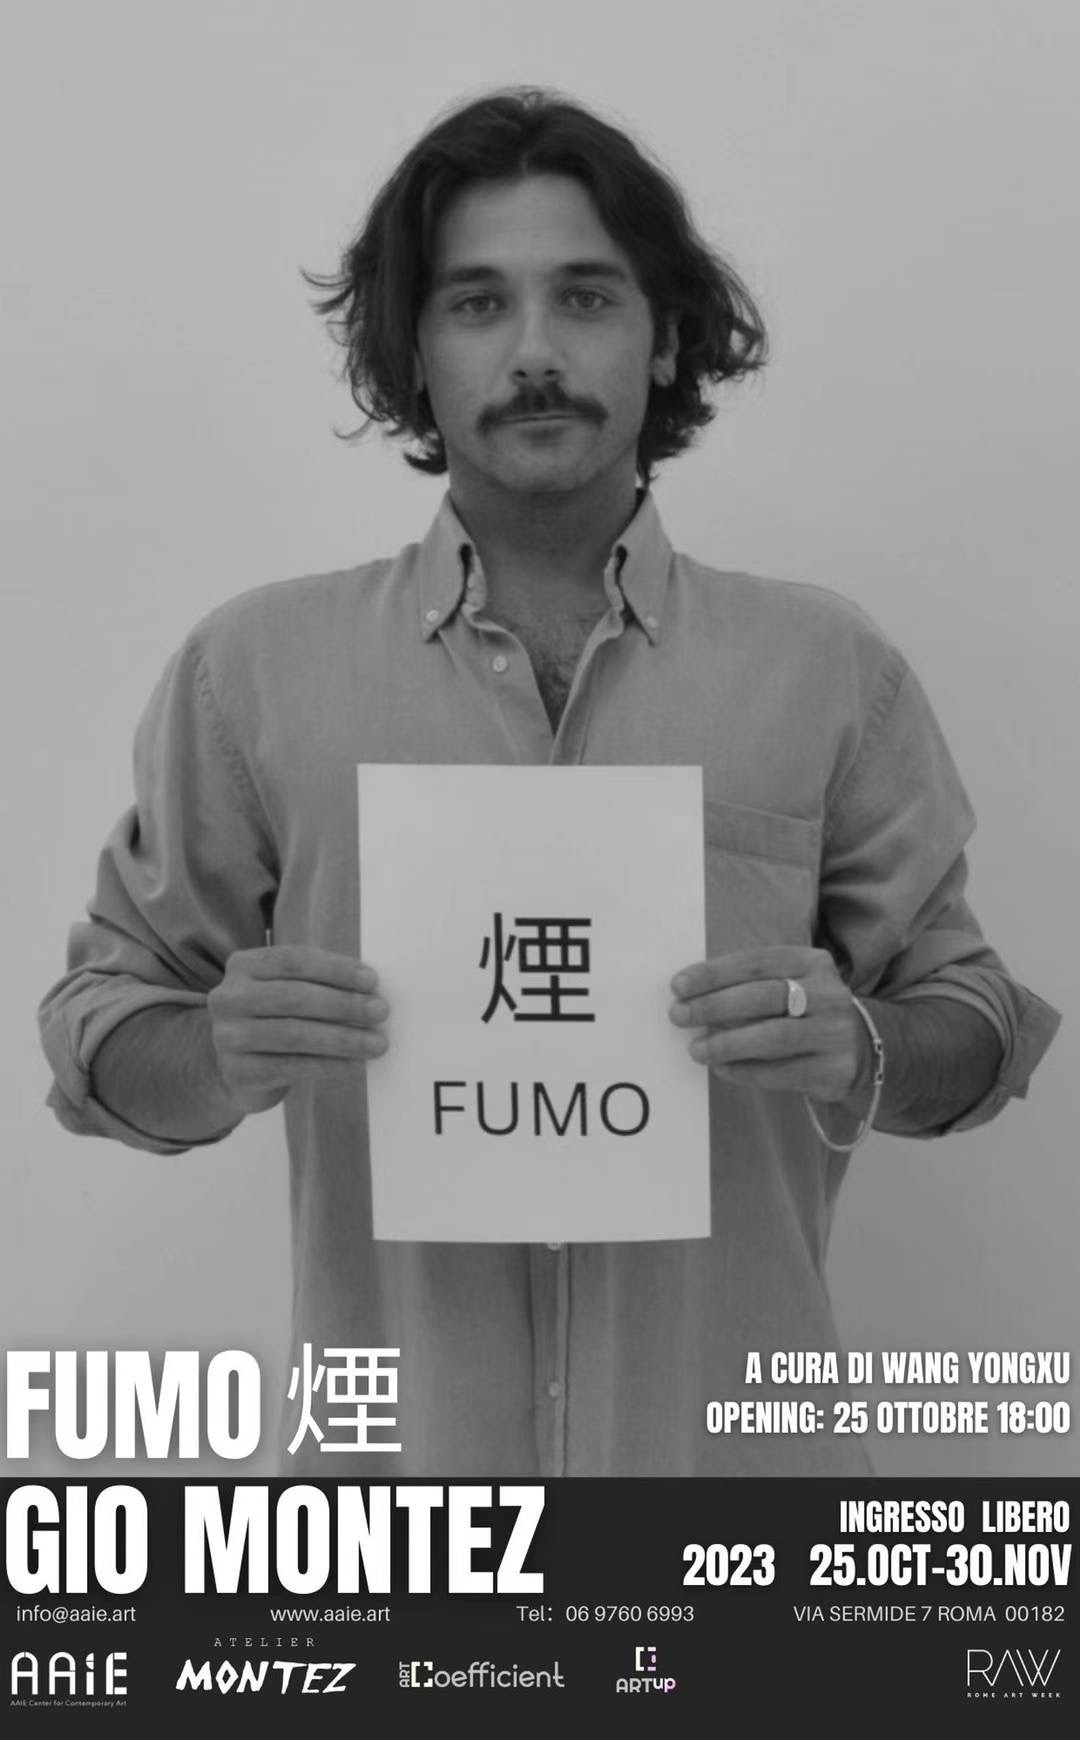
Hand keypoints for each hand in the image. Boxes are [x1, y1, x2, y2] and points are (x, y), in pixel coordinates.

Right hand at [206, 945, 388, 1115]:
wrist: (235, 1070)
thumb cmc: (274, 1022)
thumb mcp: (284, 992)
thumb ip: (316, 983)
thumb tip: (371, 990)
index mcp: (243, 966)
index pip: (293, 960)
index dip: (335, 969)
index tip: (372, 980)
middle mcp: (229, 998)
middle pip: (294, 997)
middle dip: (344, 1004)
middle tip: (381, 1012)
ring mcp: (228, 1037)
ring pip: (294, 1034)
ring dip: (343, 1038)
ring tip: (377, 1043)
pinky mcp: (238, 1073)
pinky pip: (291, 1067)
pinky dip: (328, 1066)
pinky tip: (354, 1065)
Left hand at [669, 945, 867, 1107]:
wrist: (862, 1049)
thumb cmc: (806, 1012)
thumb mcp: (789, 984)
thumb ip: (750, 984)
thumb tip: (690, 995)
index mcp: (812, 963)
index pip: (757, 961)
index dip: (715, 973)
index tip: (678, 986)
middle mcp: (829, 993)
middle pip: (763, 996)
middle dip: (714, 1006)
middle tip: (679, 1015)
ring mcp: (835, 1032)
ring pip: (774, 1036)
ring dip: (727, 1043)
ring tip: (696, 1049)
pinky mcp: (835, 1069)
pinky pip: (783, 1072)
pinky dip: (746, 1071)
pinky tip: (722, 1069)